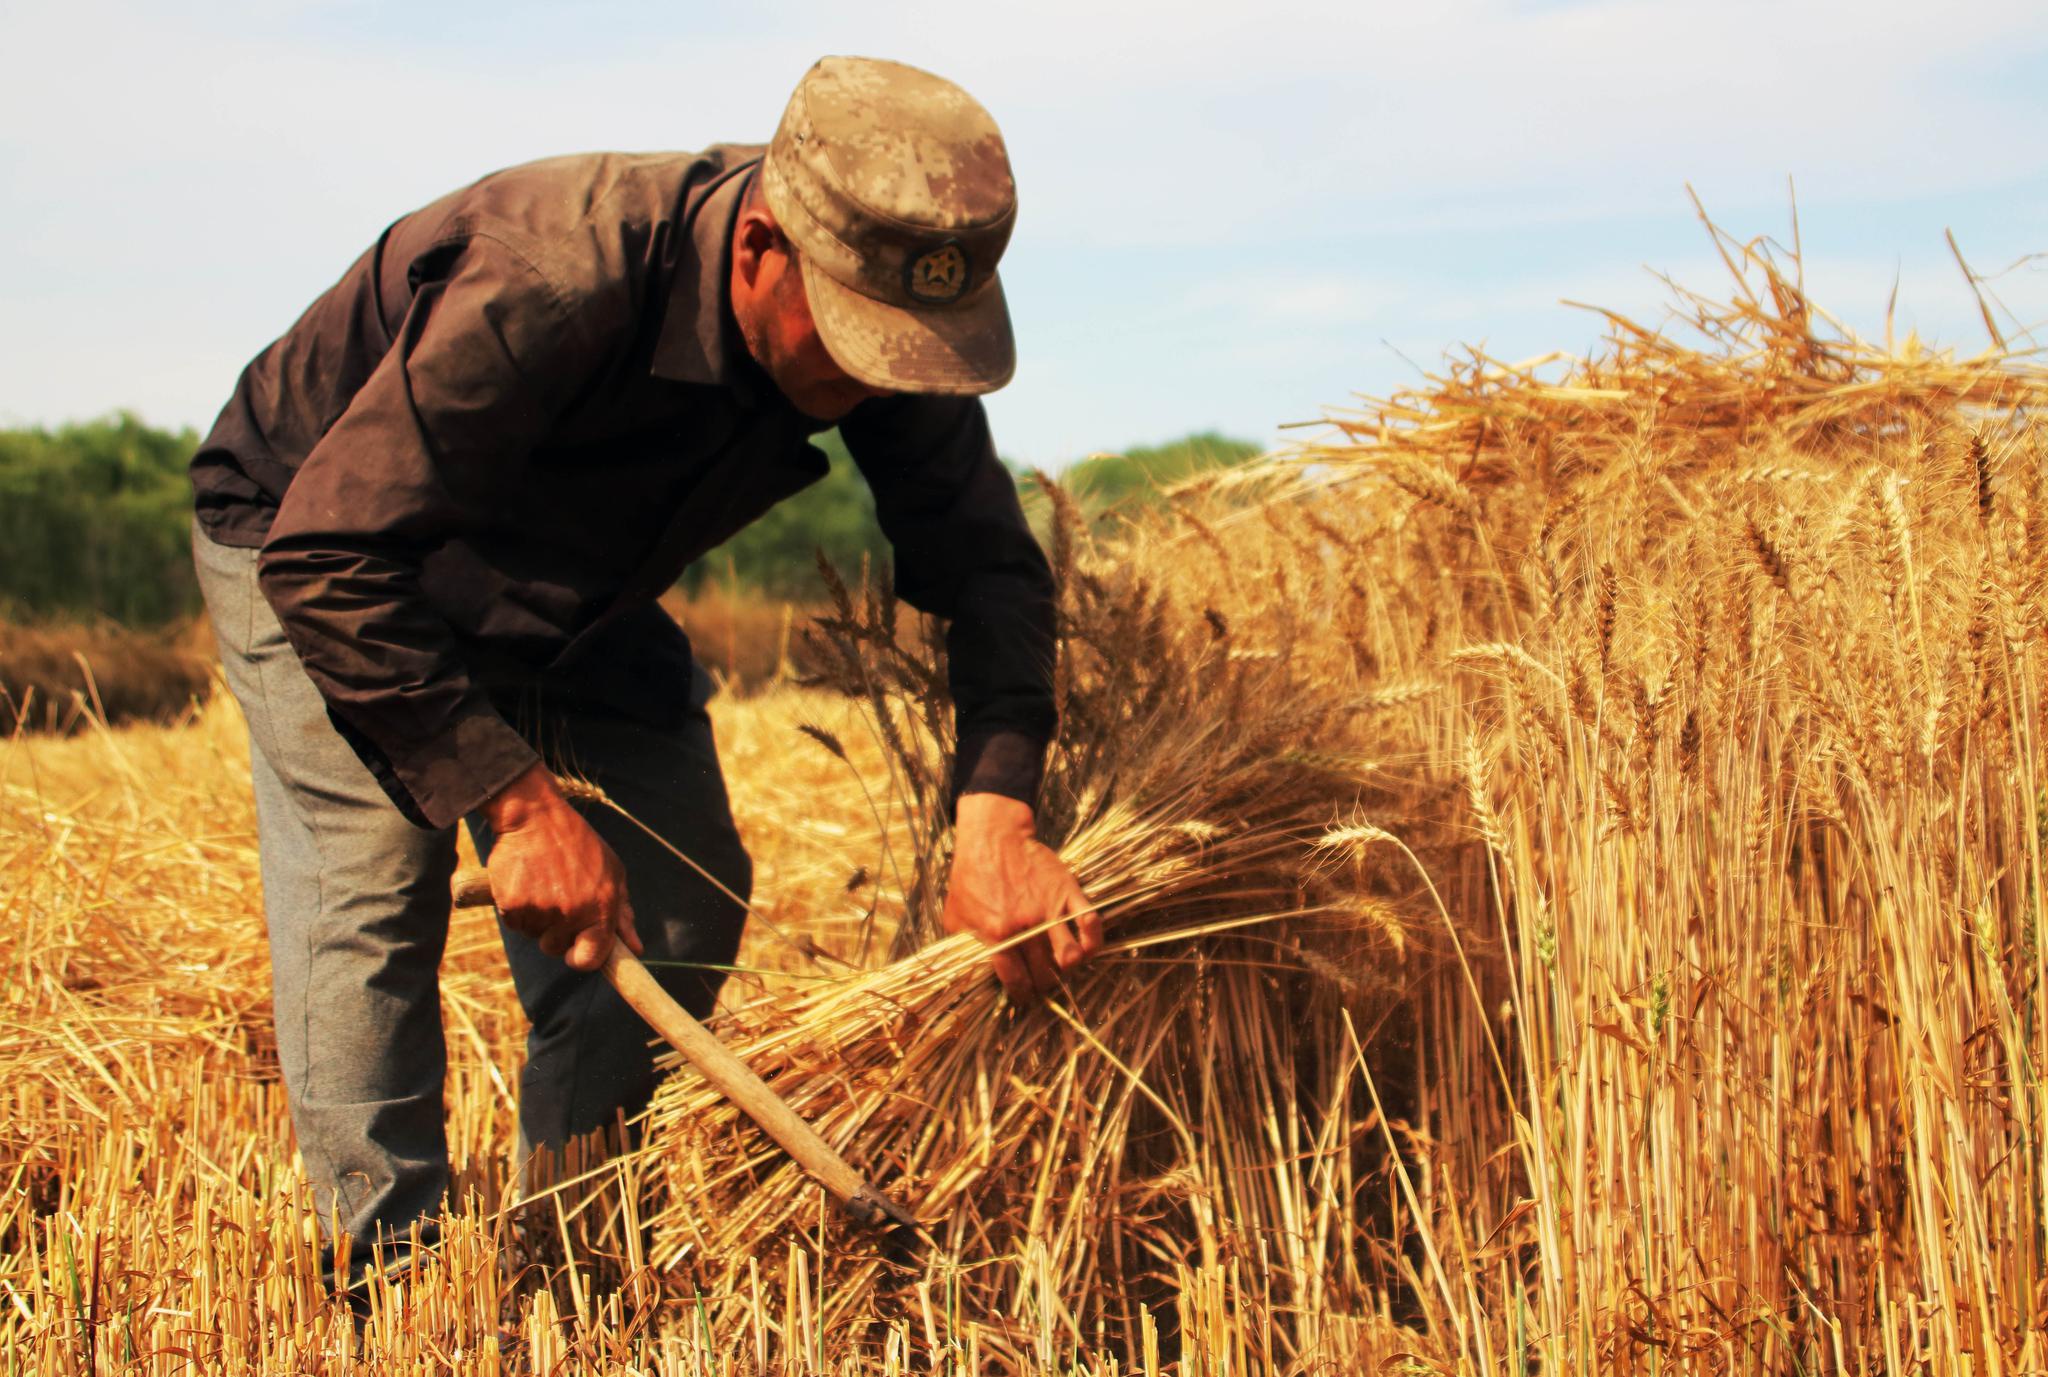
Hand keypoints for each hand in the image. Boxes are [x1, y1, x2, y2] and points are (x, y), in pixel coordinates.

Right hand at [480, 762, 642, 971]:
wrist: (535, 815)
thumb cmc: (578, 844)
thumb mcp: (612, 872)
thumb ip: (622, 914)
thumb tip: (635, 948)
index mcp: (601, 907)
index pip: (591, 959)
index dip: (582, 958)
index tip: (575, 949)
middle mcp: (572, 912)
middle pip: (557, 948)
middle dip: (556, 931)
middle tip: (556, 896)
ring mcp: (541, 909)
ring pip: (534, 935)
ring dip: (536, 918)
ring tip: (541, 883)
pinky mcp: (513, 904)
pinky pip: (513, 923)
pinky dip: (516, 908)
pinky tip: (524, 881)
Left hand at [941, 793, 1101, 1002]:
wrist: (992, 839)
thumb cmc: (970, 878)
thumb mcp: (955, 916)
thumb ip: (965, 947)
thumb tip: (974, 973)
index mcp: (996, 935)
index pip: (1016, 981)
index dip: (1021, 994)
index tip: (1023, 995)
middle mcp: (1025, 926)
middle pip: (1044, 974)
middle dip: (1043, 985)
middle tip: (1041, 983)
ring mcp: (1049, 910)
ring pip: (1070, 956)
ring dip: (1067, 969)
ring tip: (1061, 967)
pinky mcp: (1066, 892)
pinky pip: (1090, 923)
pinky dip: (1094, 941)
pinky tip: (1086, 948)